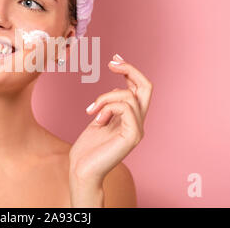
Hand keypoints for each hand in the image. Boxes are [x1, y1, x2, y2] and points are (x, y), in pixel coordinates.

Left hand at [69, 54, 152, 187]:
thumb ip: (110, 106)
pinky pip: (126, 108)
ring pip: (130, 96)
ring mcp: (137, 129)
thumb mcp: (100, 119)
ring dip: (106, 97)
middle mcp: (138, 122)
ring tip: (91, 110)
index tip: (114, 60)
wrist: (82, 170)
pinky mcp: (132, 136)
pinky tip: (96, 119)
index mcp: (131, 118)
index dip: (129, 71)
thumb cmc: (88, 149)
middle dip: (130, 70)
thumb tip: (115, 90)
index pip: (139, 88)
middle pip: (147, 87)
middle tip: (111, 63)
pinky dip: (108, 107)